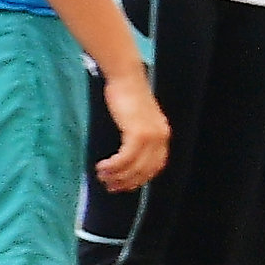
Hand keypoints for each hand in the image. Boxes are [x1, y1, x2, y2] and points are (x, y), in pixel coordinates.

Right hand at [95, 71, 170, 191]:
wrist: (126, 78)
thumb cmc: (127, 94)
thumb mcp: (136, 118)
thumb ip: (137, 134)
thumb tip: (126, 154)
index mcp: (162, 135)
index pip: (155, 166)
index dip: (139, 179)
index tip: (124, 185)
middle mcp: (161, 138)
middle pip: (145, 170)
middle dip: (126, 182)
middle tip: (110, 186)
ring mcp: (151, 137)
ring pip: (134, 166)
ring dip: (117, 176)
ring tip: (102, 177)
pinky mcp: (137, 133)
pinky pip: (125, 158)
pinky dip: (113, 166)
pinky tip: (102, 167)